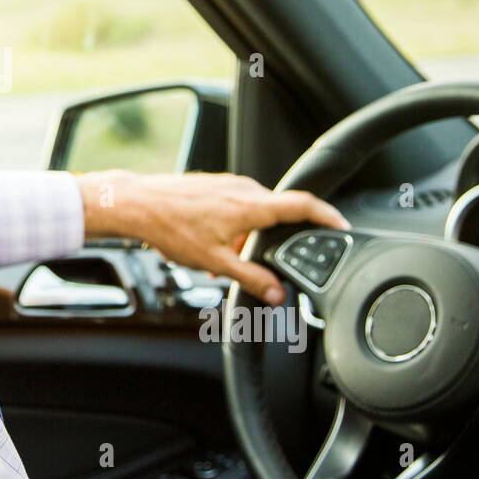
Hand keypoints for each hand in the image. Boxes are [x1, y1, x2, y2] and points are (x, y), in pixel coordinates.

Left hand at [74, 169, 349, 305]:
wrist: (136, 204)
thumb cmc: (170, 227)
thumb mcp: (214, 262)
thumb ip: (250, 278)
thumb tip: (275, 293)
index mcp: (251, 206)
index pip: (303, 206)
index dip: (327, 215)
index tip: (342, 225)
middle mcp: (244, 189)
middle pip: (278, 214)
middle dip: (272, 242)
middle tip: (261, 265)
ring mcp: (229, 185)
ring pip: (253, 213)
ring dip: (246, 238)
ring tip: (221, 260)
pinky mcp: (215, 186)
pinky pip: (235, 207)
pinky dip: (232, 229)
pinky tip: (210, 247)